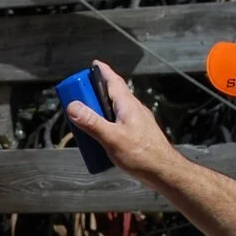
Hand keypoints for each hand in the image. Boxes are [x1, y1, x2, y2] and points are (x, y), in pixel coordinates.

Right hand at [65, 61, 184, 182]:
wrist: (162, 170)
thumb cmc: (141, 154)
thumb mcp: (111, 138)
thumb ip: (92, 122)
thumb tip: (72, 106)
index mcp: (128, 106)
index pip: (114, 82)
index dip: (103, 72)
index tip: (94, 64)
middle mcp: (134, 110)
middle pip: (113, 95)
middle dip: (96, 92)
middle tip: (80, 95)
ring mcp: (137, 121)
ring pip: (115, 109)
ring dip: (100, 108)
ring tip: (86, 118)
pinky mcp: (137, 133)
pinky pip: (118, 121)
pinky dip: (106, 121)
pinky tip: (101, 135)